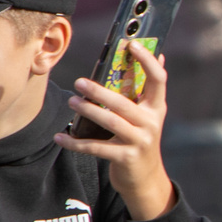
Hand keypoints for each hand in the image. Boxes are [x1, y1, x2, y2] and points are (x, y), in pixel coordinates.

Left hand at [56, 43, 176, 221]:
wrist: (145, 177)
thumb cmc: (141, 138)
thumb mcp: (150, 114)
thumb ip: (150, 88)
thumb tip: (161, 54)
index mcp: (157, 107)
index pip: (158, 79)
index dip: (147, 60)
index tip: (132, 44)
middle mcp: (151, 122)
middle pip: (124, 102)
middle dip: (99, 91)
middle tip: (79, 82)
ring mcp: (139, 141)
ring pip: (110, 122)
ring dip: (87, 111)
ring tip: (71, 101)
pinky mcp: (125, 157)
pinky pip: (96, 148)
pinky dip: (75, 143)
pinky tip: (60, 137)